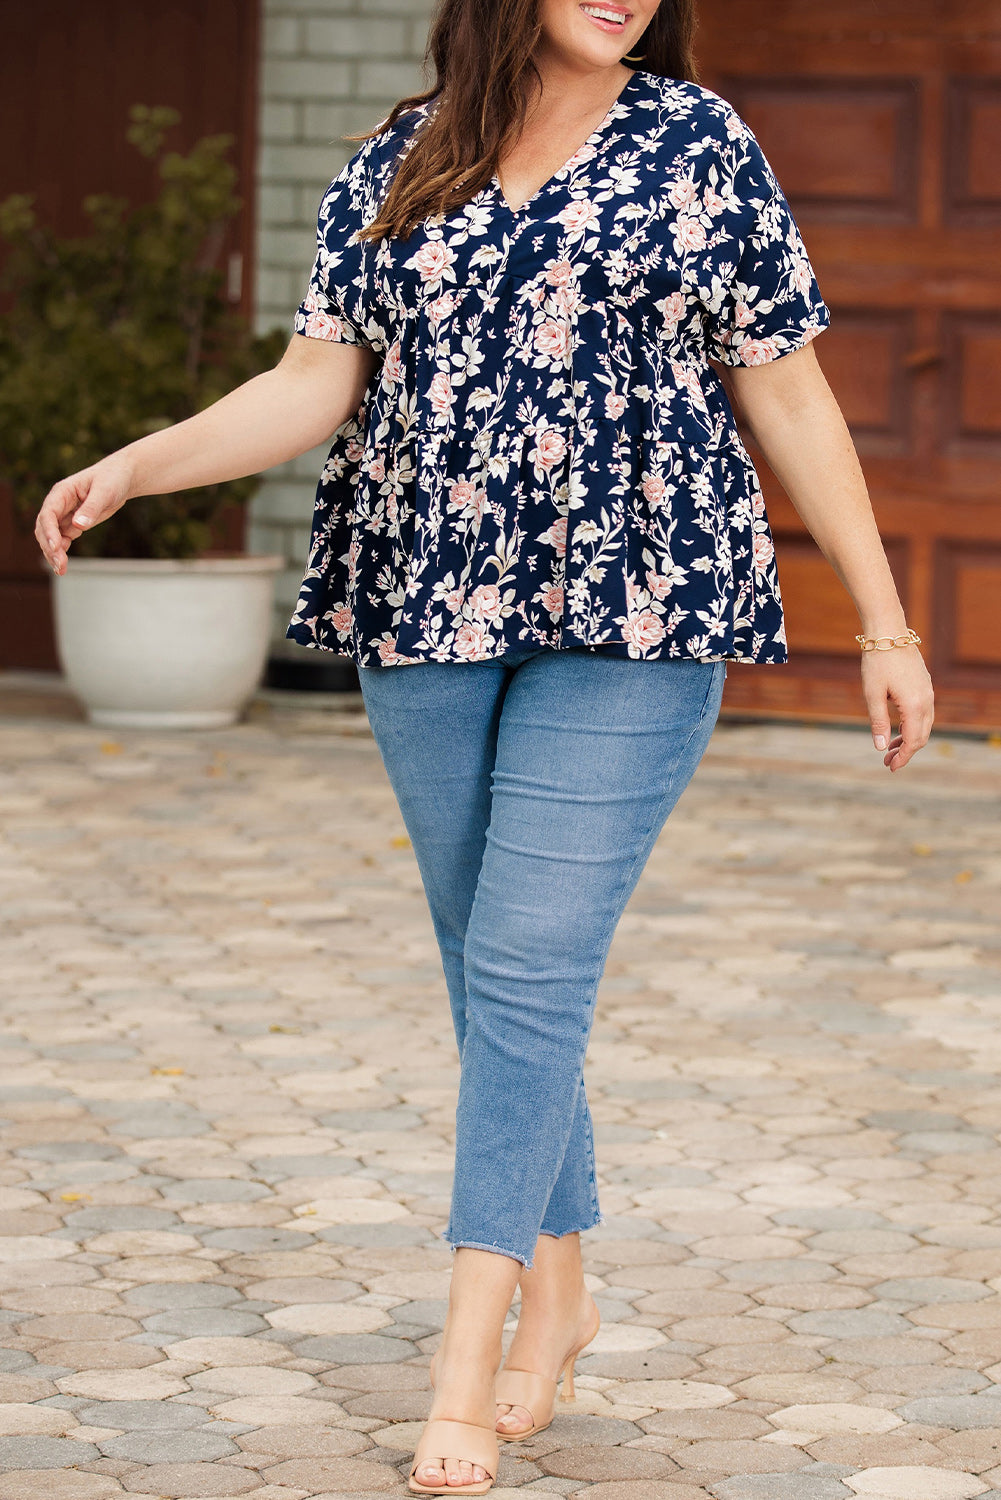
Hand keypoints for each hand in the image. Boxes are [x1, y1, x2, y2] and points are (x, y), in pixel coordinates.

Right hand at [35, 459, 132, 574]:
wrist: (120, 478)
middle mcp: (59, 504)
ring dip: (53, 553)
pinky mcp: (72, 524)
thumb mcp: (105, 491)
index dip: (49, 531)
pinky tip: (63, 565)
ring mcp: (64, 515)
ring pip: (50, 537)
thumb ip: (91, 508)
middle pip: (45, 528)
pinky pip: (61, 540)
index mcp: (62, 492)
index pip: (48, 513)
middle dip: (50, 546)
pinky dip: (60, 552)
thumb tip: (78, 525)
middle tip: (60, 565)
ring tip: (61, 570)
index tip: (57, 547)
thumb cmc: (112, 479)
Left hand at [862, 647, 933, 771]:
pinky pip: (923, 713)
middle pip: (921, 736)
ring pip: (924, 725)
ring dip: (908, 739)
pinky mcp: (924, 686)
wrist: (888, 633)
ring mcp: (928, 692)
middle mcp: (927, 701)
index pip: (912, 741)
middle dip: (905, 752)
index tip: (891, 768)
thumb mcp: (872, 695)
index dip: (903, 757)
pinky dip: (912, 725)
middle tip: (887, 762)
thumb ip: (878, 722)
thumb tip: (880, 748)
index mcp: (915, 706)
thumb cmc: (877, 662)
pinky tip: (897, 729)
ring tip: (889, 749)